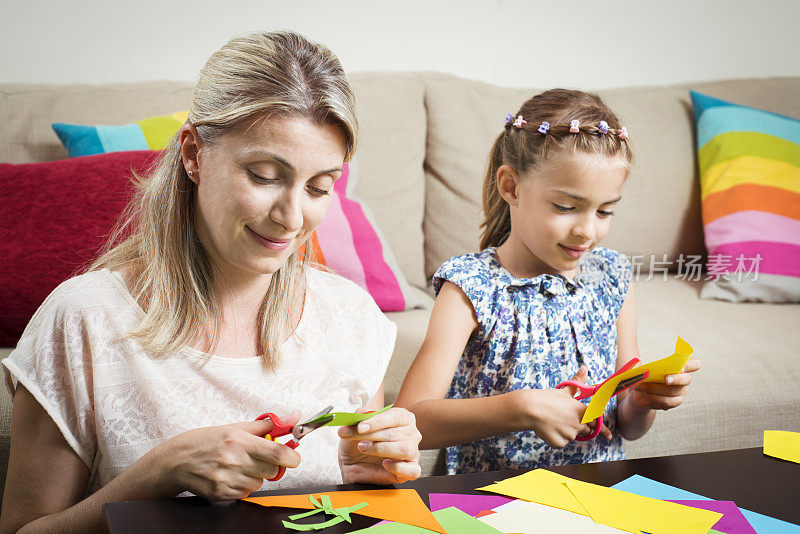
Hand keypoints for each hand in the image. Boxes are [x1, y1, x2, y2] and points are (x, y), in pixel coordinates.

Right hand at [152, 414, 301, 500]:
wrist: (176, 461)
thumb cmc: (206, 441)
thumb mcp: (235, 427)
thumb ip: (267, 425)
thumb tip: (294, 417)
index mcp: (239, 440)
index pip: (278, 453)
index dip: (291, 457)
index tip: (292, 456)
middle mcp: (233, 460)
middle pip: (272, 471)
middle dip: (270, 465)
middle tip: (258, 458)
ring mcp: (226, 479)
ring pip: (260, 483)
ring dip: (255, 476)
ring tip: (238, 466)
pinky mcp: (221, 494)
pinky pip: (246, 493)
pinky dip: (243, 486)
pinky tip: (230, 476)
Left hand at [337, 407, 421, 483]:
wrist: (354, 462)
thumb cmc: (360, 440)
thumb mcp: (356, 425)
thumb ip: (361, 415)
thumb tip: (366, 413)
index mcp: (403, 418)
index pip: (397, 416)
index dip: (378, 421)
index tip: (360, 427)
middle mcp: (411, 434)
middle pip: (396, 433)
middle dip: (372, 435)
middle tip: (356, 438)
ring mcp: (413, 452)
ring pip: (405, 450)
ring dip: (381, 449)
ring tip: (364, 448)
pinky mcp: (411, 470)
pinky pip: (412, 470)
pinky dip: (397, 467)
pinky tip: (384, 464)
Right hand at [513, 366, 610, 447]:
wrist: (530, 408)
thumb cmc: (548, 398)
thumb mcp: (565, 390)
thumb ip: (578, 382)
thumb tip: (584, 368)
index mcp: (582, 411)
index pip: (597, 423)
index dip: (603, 430)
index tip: (609, 437)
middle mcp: (579, 423)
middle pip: (585, 431)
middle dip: (578, 427)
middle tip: (564, 420)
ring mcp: (569, 434)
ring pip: (570, 436)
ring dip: (564, 432)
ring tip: (552, 421)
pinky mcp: (560, 442)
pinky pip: (561, 443)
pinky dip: (555, 439)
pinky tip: (548, 429)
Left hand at [627, 357, 700, 410]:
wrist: (640, 392)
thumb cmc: (645, 376)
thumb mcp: (644, 370)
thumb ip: (647, 369)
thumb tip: (646, 371)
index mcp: (680, 366)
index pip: (694, 364)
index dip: (690, 365)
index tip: (681, 367)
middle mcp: (684, 379)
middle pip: (687, 379)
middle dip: (676, 379)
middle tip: (665, 379)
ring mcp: (681, 392)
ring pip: (673, 391)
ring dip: (657, 389)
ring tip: (644, 387)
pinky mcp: (675, 402)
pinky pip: (668, 402)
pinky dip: (655, 398)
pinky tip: (647, 395)